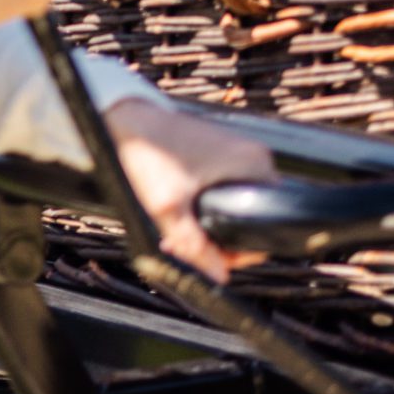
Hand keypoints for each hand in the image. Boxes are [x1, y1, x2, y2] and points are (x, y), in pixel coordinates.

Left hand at [103, 98, 277, 281]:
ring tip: (175, 232)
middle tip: (183, 246)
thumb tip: (219, 276)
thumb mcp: (168, 207)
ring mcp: (237, 152)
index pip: (267, 224)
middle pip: (249, 217)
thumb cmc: (149, 153)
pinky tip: (179, 212)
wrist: (125, 117)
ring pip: (233, 205)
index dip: (240, 250)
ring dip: (207, 224)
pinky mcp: (220, 152)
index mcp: (255, 164)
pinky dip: (204, 204)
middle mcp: (254, 156)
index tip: (209, 256)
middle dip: (218, 238)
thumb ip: (194, 246)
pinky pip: (223, 189)